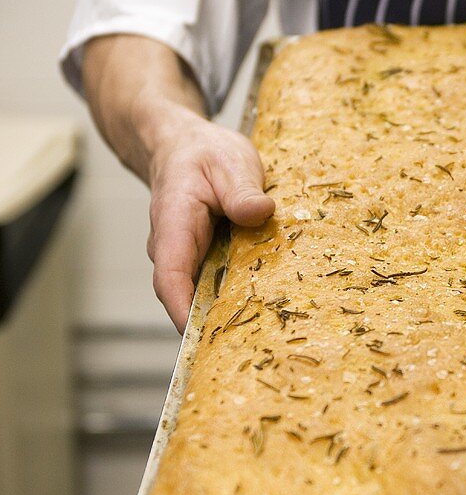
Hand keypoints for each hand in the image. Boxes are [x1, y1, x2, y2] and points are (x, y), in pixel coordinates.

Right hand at [144, 107, 274, 331]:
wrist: (183, 147)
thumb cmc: (204, 153)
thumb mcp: (228, 162)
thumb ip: (242, 190)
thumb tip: (259, 211)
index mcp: (175, 223)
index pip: (170, 276)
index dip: (182, 309)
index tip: (199, 336)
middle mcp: (174, 247)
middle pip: (187, 295)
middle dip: (212, 324)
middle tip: (248, 347)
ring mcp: (187, 257)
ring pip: (203, 293)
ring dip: (227, 314)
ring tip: (263, 337)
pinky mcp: (203, 259)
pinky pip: (216, 284)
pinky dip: (235, 298)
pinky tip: (266, 312)